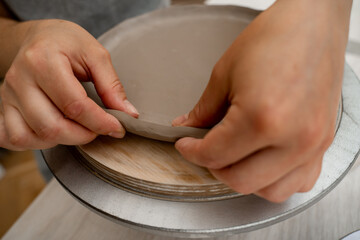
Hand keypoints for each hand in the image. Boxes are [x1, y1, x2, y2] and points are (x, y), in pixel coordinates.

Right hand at [0, 19, 137, 150]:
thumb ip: (112, 85)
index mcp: (43, 61)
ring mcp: (7, 95)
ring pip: (32, 136)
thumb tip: (128, 114)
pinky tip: (55, 132)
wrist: (39, 38)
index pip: (75, 105)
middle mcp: (19, 79)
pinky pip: (14, 138)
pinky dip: (37, 143)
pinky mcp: (4, 107)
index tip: (118, 128)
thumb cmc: (67, 43)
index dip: (101, 123)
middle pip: (51, 126)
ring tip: (79, 128)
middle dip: (84, 136)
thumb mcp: (95, 54)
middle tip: (99, 129)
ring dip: (62, 141)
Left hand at [173, 0, 351, 201]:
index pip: (215, 155)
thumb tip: (188, 128)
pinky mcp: (324, 143)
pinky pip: (299, 182)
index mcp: (262, 118)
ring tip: (233, 157)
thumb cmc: (274, 37)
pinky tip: (264, 161)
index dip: (191, 152)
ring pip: (270, 190)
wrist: (314, 23)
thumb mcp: (226, 72)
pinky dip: (276, 179)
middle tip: (205, 150)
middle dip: (213, 167)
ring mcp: (313, 144)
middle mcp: (292, 138)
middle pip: (239, 180)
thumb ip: (204, 109)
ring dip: (245, 178)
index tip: (186, 144)